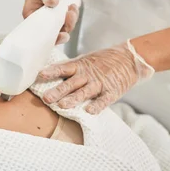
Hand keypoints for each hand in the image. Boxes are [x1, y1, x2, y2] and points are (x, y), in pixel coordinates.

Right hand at [22, 0, 78, 43]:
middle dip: (65, 27)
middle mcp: (39, 19)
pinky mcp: (57, 14)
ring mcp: (49, 17)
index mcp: (31, 15)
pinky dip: (71, 16)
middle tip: (70, 15)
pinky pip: (66, 21)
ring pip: (61, 27)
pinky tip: (73, 6)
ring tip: (72, 7)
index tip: (63, 34)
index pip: (40, 33)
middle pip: (53, 33)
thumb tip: (51, 3)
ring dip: (70, 20)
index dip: (52, 37)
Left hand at [38, 40, 153, 112]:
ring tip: (62, 105)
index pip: (63, 69)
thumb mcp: (85, 60)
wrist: (129, 59)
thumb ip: (69, 68)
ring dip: (73, 99)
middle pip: (71, 83)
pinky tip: (89, 111)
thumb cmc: (102, 61)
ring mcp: (100, 84)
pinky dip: (97, 105)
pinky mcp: (112, 92)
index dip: (52, 72)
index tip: (40, 75)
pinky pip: (103, 100)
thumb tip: (48, 72)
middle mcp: (88, 75)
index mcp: (80, 66)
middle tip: (46, 98)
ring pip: (85, 92)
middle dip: (58, 91)